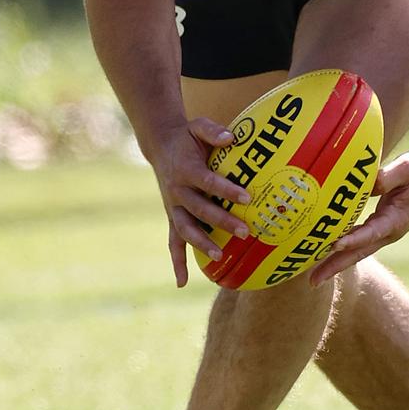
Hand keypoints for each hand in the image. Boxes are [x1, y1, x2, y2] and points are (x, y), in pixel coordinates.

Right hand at [150, 118, 251, 287]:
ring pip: (186, 229)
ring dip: (201, 243)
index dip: (226, 190)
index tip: (247, 198)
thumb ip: (214, 131)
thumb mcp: (198, 126)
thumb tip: (233, 138)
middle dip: (222, 221)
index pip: (208, 182)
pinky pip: (173, 241)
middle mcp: (177, 191)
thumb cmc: (187, 137)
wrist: (161, 146)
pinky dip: (176, 261)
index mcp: (186, 169)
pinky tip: (182, 282)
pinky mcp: (172, 216)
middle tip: (245, 231)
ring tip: (220, 257)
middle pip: (200, 209)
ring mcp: (173, 206)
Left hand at [309, 150, 408, 285]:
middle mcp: (389, 231)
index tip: (334, 244)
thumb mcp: (407, 168)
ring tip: (312, 276)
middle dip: (335, 267)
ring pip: (355, 249)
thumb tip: (367, 185)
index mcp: (397, 220)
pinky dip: (340, 247)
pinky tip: (322, 250)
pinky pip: (356, 239)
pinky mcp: (379, 225)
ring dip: (334, 262)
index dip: (353, 239)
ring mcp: (384, 231)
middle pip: (358, 252)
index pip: (371, 233)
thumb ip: (387, 177)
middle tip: (313, 282)